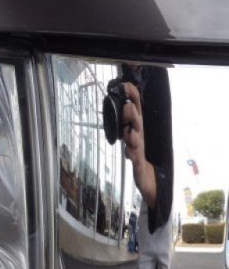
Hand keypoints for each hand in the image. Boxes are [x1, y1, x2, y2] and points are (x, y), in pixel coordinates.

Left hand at [121, 82, 156, 208]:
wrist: (150, 183)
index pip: (135, 111)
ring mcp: (140, 151)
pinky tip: (129, 152)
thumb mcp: (129, 141)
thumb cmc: (139, 160)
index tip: (125, 85)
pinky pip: (136, 158)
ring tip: (128, 123)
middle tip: (128, 103)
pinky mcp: (140, 165)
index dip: (132, 98)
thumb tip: (118, 110)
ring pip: (136, 138)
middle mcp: (140, 138)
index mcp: (136, 130)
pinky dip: (133, 154)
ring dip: (132, 130)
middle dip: (133, 112)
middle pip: (137, 121)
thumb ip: (124, 128)